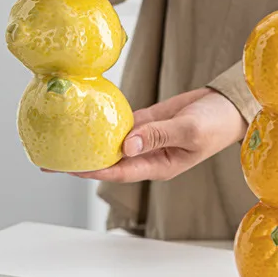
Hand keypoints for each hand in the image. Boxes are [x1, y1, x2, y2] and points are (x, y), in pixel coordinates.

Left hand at [72, 88, 247, 182]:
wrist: (229, 105)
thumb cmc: (216, 123)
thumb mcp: (189, 131)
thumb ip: (158, 136)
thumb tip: (125, 145)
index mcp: (159, 166)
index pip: (118, 171)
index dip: (92, 170)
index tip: (68, 167)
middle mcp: (148, 157)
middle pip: (108, 161)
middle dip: (80, 161)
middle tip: (48, 159)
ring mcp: (145, 140)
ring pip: (110, 143)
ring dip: (88, 142)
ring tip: (59, 140)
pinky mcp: (146, 123)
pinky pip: (120, 124)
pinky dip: (103, 122)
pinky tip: (83, 118)